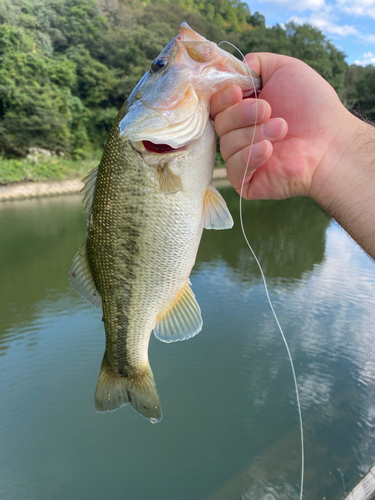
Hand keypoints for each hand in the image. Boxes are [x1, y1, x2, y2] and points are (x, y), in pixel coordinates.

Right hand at [211, 53, 353, 200]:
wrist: (331, 142)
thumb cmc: (313, 106)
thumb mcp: (286, 70)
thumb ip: (257, 62)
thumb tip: (235, 70)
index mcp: (244, 111)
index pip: (217, 106)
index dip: (222, 98)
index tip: (238, 92)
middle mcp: (241, 134)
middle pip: (220, 124)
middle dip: (242, 114)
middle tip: (268, 110)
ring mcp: (243, 159)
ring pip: (227, 146)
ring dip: (253, 134)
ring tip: (281, 129)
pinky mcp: (247, 182)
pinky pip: (233, 170)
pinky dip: (249, 157)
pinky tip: (269, 150)